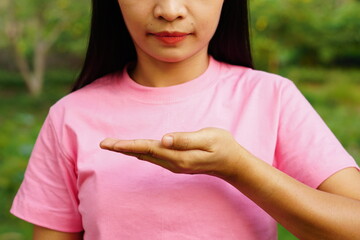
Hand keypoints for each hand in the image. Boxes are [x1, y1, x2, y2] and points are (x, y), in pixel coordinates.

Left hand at [100, 128, 246, 177]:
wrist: (232, 164)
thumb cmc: (223, 147)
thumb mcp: (209, 138)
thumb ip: (186, 139)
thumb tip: (165, 139)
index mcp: (179, 156)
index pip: (148, 148)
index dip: (128, 145)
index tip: (110, 144)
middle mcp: (173, 163)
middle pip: (143, 154)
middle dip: (123, 149)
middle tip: (103, 144)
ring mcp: (175, 165)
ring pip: (147, 157)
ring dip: (130, 151)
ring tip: (114, 146)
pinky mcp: (177, 163)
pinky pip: (154, 158)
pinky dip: (141, 153)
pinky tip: (135, 151)